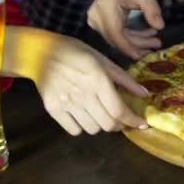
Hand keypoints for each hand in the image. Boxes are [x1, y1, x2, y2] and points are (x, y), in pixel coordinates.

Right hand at [2, 26, 147, 135]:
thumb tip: (144, 94)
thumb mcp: (102, 59)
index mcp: (97, 80)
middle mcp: (83, 95)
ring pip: (93, 129)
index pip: (119, 110)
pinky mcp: (53, 110)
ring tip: (100, 114)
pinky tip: (83, 115)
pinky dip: (82, 127)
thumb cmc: (75, 52)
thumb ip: (123, 78)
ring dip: (101, 125)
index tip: (141, 124)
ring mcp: (67, 104)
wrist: (40, 52)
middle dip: (119, 125)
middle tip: (121, 119)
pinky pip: (74, 130)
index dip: (133, 120)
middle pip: (108, 124)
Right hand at [88, 0, 164, 58]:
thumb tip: (160, 26)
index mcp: (106, 5)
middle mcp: (96, 15)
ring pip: (116, 39)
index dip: (128, 46)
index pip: (115, 32)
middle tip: (156, 44)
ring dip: (136, 42)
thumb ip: (152, 9)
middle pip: (116, 38)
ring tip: (154, 41)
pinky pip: (115, 36)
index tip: (142, 55)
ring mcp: (95, 21)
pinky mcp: (98, 25)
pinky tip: (146, 37)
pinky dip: (130, 38)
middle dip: (137, 45)